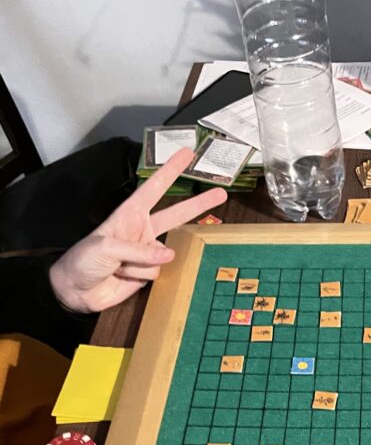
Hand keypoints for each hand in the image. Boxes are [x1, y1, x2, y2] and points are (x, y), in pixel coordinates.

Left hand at [49, 148, 226, 313]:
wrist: (74, 291)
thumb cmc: (83, 260)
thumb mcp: (107, 247)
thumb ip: (140, 250)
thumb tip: (169, 255)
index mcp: (129, 214)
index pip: (154, 188)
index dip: (171, 170)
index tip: (187, 153)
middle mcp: (142, 230)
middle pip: (176, 215)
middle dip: (198, 204)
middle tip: (221, 193)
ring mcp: (147, 252)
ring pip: (164, 255)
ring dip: (141, 264)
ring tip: (118, 268)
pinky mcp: (148, 273)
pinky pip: (158, 273)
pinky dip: (142, 276)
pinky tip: (123, 277)